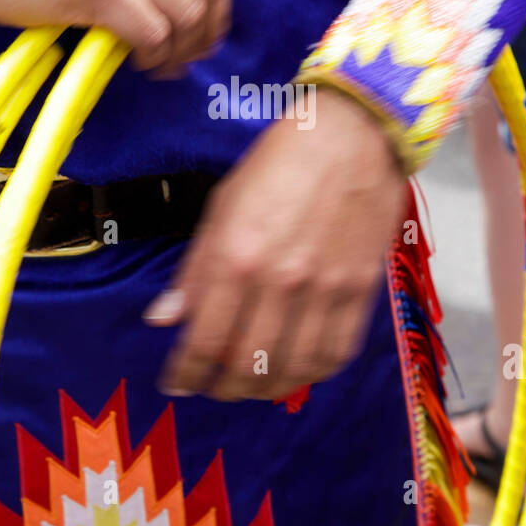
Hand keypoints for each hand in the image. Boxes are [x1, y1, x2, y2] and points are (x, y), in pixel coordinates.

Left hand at [145, 89, 405, 400]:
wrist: (354, 135)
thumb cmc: (279, 161)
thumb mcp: (222, 204)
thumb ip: (194, 269)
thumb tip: (164, 319)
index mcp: (237, 256)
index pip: (205, 339)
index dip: (186, 371)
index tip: (176, 382)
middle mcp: (280, 281)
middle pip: (248, 365)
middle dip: (223, 388)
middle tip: (212, 388)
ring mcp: (325, 289)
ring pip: (293, 369)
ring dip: (266, 390)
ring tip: (251, 387)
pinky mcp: (361, 289)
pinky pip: (336, 352)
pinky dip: (313, 373)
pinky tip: (297, 370)